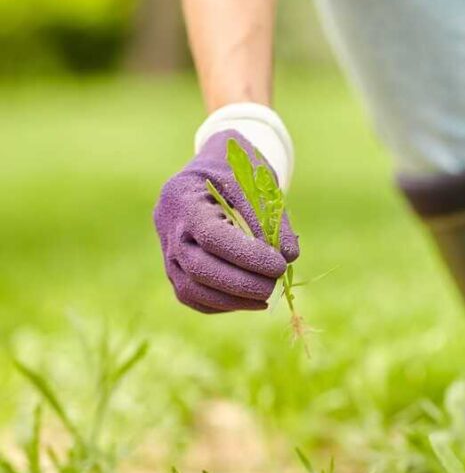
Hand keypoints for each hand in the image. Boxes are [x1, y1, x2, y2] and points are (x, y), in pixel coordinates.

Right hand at [153, 130, 298, 312]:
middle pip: (198, 268)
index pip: (212, 237)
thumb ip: (272, 220)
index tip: (279, 265)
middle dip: (240, 283)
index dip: (247, 257)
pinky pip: (191, 295)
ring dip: (232, 299)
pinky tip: (250, 300)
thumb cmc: (238, 171)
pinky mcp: (173, 267)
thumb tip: (289, 257)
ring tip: (266, 296)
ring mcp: (166, 249)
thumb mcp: (257, 183)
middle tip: (274, 285)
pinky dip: (221, 303)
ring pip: (190, 288)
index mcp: (184, 197)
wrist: (212, 168)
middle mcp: (168, 226)